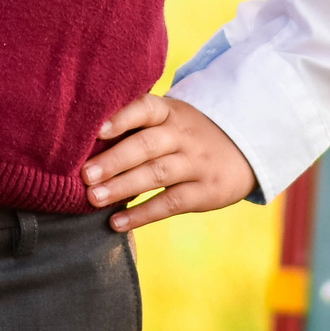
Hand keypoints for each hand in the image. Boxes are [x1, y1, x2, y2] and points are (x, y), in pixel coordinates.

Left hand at [84, 93, 255, 231]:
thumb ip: (137, 127)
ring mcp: (197, 163)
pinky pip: (171, 203)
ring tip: (93, 198)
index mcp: (171, 112)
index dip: (122, 118)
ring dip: (123, 187)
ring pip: (157, 174)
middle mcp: (184, 135)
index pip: (146, 108)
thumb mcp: (171, 120)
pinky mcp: (207, 191)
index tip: (97, 131)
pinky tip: (116, 222)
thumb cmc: (187, 135)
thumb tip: (85, 146)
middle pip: (147, 145)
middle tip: (84, 175)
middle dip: (113, 160)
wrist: (246, 148)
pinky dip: (142, 214)